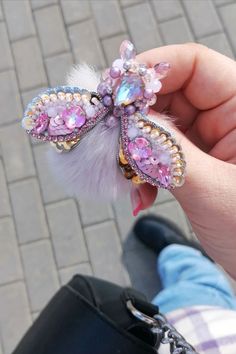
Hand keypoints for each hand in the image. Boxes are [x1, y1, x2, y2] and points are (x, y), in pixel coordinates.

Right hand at [133, 43, 235, 277]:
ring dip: (136, 150)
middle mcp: (227, 117)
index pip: (194, 65)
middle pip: (169, 94)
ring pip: (158, 126)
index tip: (114, 94)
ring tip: (128, 178)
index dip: (151, 72)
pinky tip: (142, 192)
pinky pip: (158, 152)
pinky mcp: (195, 161)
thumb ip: (166, 152)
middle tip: (110, 141)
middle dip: (135, 116)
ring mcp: (209, 140)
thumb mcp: (212, 189)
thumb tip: (123, 121)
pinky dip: (143, 169)